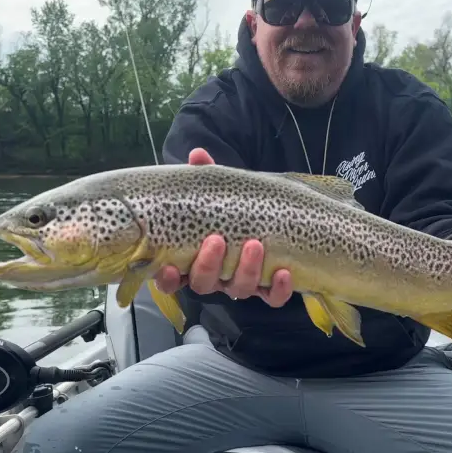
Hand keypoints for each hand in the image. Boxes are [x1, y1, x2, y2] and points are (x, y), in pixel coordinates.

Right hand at [153, 148, 292, 307]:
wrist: (270, 216)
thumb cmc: (232, 208)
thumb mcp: (219, 191)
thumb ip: (206, 177)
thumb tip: (198, 154)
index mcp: (192, 258)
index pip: (171, 279)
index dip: (167, 279)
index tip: (168, 268)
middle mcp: (214, 276)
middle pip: (204, 284)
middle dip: (209, 265)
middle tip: (217, 240)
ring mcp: (241, 283)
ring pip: (239, 289)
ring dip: (246, 270)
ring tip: (255, 245)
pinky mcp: (267, 288)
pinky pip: (272, 298)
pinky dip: (278, 290)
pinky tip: (284, 273)